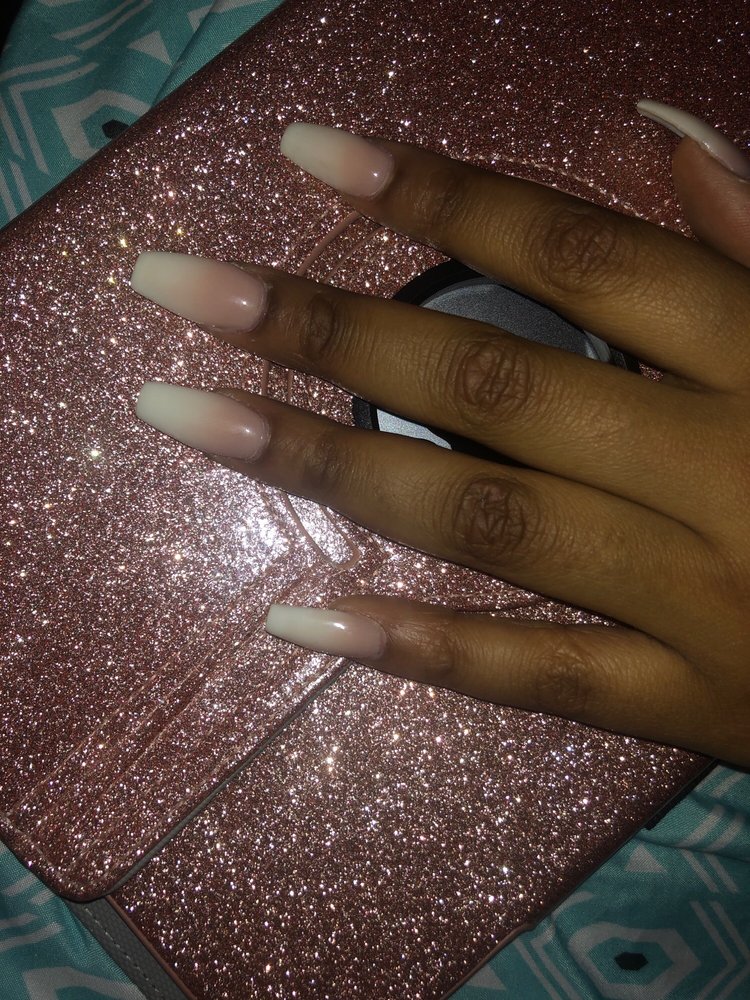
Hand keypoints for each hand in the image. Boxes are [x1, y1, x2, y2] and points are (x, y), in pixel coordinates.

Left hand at [133, 103, 749, 764]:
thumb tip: (660, 131)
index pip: (578, 252)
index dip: (441, 195)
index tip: (308, 151)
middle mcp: (722, 466)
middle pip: (493, 380)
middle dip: (324, 323)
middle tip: (176, 283)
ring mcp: (696, 598)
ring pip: (487, 521)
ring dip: (323, 463)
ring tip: (184, 414)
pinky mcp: (687, 704)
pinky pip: (536, 677)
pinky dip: (419, 650)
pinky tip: (301, 616)